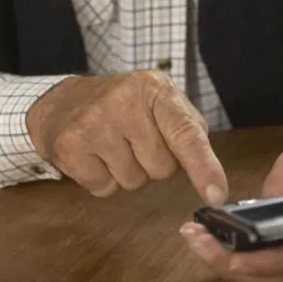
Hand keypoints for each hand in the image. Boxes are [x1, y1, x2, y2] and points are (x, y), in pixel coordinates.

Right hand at [26, 71, 227, 202]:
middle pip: (162, 167)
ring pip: (134, 181)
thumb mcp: (159, 101)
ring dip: (127, 171)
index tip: (217, 194)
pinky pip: (105, 189)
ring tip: (113, 144)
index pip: (185, 131)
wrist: (65, 101)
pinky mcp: (71, 146)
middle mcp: (124, 100)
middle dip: (153, 162)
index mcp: (154, 88)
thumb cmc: (123, 106)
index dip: (204, 165)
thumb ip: (188, 130)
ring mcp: (95, 122)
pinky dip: (103, 179)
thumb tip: (211, 177)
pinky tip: (94, 154)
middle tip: (133, 138)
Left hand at [180, 113, 282, 281]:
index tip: (233, 260)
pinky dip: (229, 248)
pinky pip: (253, 250)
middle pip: (274, 274)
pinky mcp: (276, 228)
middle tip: (199, 242)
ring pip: (261, 271)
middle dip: (234, 265)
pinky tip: (206, 230)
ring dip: (227, 261)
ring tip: (196, 238)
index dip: (266, 264)